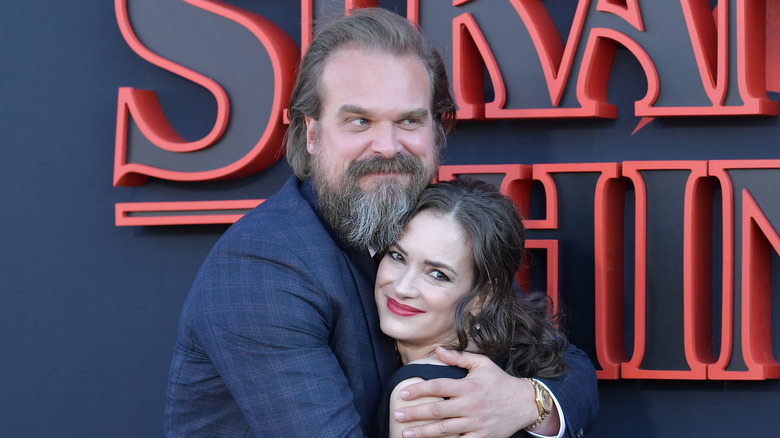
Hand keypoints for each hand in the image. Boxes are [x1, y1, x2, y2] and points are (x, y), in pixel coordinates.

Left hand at [393, 347, 539, 437]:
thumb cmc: (500, 382)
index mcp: (468, 386)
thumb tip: (438, 350)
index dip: (418, 390)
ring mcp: (476, 423)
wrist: (524, 403)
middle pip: (436, 411)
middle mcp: (470, 405)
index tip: (403, 393)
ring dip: (423, 432)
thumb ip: (459, 357)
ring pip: (444, 430)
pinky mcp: (482, 437)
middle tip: (397, 414)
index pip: (438, 387)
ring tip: (406, 433)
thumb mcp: (482, 363)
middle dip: (414, 413)